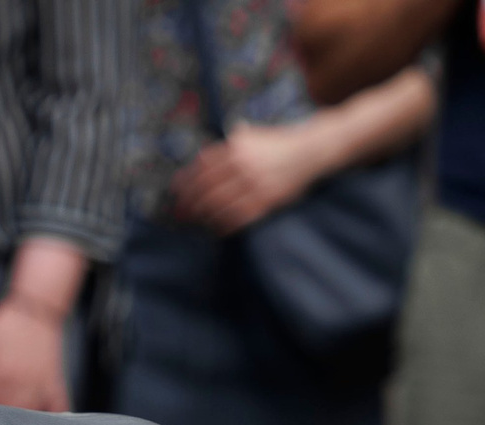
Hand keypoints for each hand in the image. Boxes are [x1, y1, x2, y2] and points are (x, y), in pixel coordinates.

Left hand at [0, 297, 69, 410]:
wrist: (38, 307)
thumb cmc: (7, 322)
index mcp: (1, 373)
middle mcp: (21, 381)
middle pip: (8, 410)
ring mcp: (40, 382)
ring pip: (30, 411)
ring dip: (20, 420)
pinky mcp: (54, 378)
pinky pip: (58, 402)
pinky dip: (54, 414)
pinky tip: (48, 423)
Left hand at [171, 122, 320, 232]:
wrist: (310, 151)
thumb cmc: (277, 144)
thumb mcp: (251, 136)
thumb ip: (227, 146)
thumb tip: (199, 159)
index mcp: (236, 148)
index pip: (200, 167)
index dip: (184, 182)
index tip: (174, 192)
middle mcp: (242, 165)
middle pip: (204, 189)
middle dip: (188, 204)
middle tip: (179, 213)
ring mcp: (254, 184)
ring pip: (218, 206)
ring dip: (203, 217)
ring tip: (196, 222)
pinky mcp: (266, 200)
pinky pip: (237, 218)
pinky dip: (223, 225)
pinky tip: (216, 229)